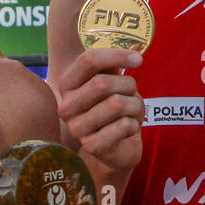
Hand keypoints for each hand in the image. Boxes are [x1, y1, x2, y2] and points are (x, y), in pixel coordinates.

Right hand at [53, 48, 144, 177]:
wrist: (115, 149)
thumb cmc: (112, 110)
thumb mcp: (109, 82)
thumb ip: (112, 66)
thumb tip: (134, 55)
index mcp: (67, 85)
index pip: (88, 60)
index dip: (117, 56)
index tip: (138, 59)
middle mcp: (67, 106)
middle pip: (103, 83)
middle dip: (127, 85)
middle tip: (132, 92)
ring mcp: (77, 128)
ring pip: (116, 104)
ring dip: (134, 105)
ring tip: (131, 111)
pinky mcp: (93, 146)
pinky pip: (124, 125)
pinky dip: (134, 124)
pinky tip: (128, 128)